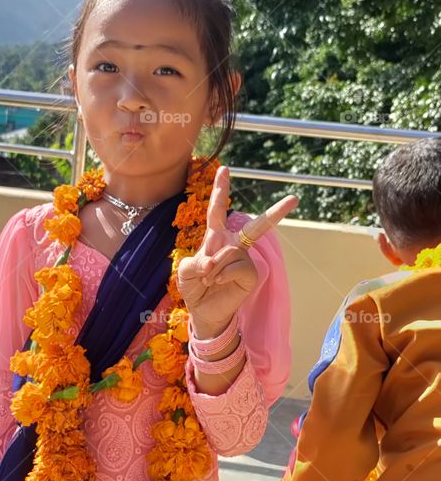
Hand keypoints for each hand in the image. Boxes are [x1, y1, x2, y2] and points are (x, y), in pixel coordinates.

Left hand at [177, 165, 298, 337]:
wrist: (203, 312)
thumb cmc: (195, 287)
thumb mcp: (185, 271)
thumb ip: (195, 261)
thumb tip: (213, 259)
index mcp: (216, 237)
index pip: (218, 210)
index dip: (221, 189)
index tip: (224, 168)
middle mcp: (234, 245)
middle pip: (256, 226)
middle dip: (276, 212)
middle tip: (294, 199)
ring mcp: (244, 259)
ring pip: (229, 252)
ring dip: (212, 267)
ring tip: (208, 280)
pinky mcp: (250, 274)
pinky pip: (236, 266)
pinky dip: (221, 275)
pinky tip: (217, 284)